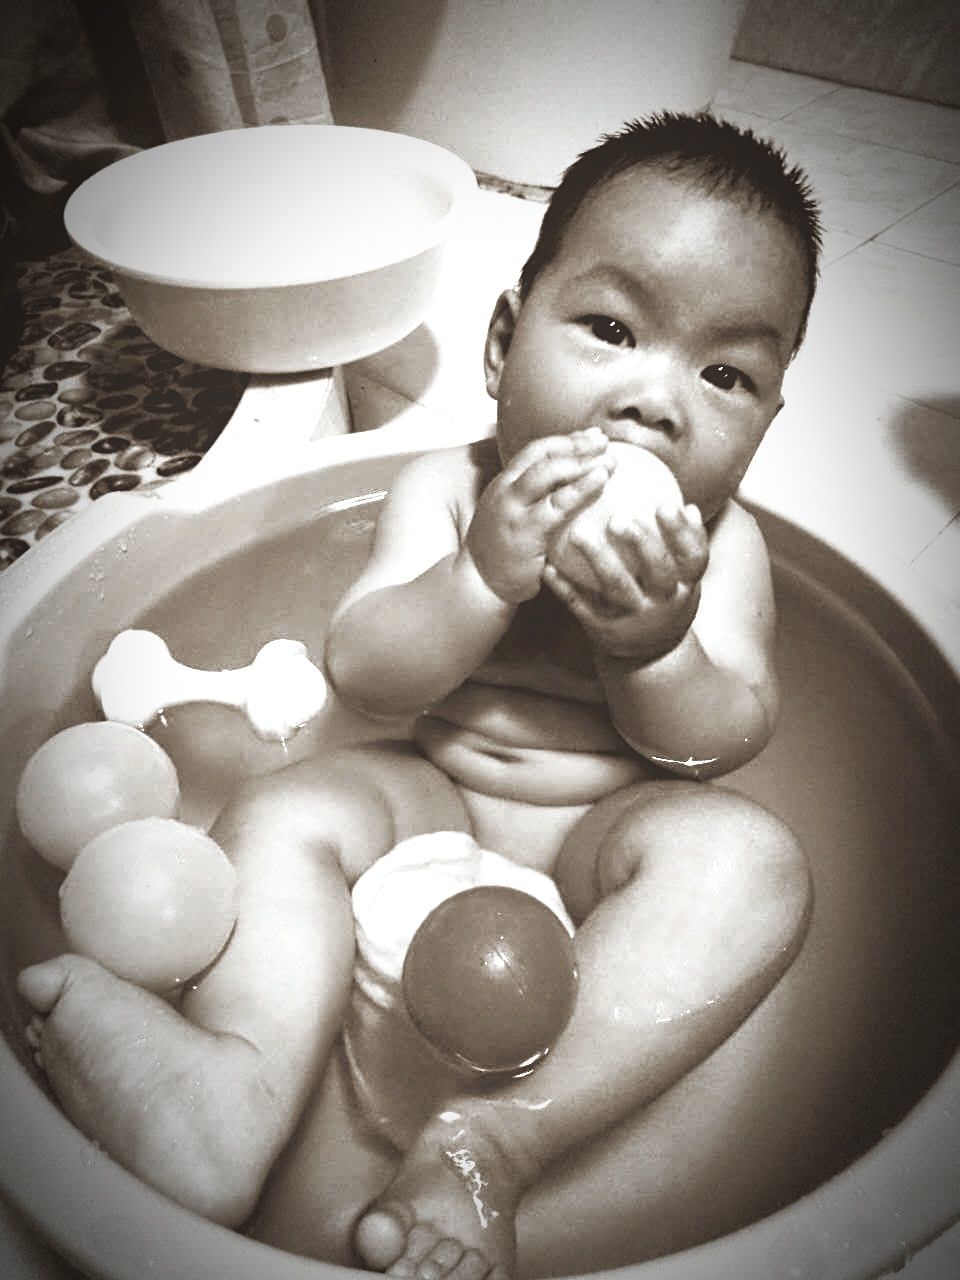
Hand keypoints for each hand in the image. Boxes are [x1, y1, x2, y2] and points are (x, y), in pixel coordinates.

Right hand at [466, 429, 612, 602]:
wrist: (479, 584)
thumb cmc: (503, 555)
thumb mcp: (513, 518)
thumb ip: (533, 501)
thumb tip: (571, 489)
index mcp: (504, 485)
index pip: (535, 452)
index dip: (566, 440)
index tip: (592, 436)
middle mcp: (506, 491)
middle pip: (542, 456)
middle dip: (575, 444)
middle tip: (605, 441)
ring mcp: (513, 509)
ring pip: (547, 473)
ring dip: (581, 461)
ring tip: (609, 459)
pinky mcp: (524, 531)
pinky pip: (556, 505)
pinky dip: (581, 488)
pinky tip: (601, 480)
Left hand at [544, 501, 708, 659]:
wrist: (647, 656)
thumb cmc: (661, 598)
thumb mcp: (680, 578)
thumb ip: (679, 545)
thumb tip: (680, 500)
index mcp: (686, 585)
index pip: (692, 557)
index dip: (683, 533)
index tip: (668, 503)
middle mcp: (664, 603)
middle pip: (657, 572)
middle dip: (641, 544)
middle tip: (619, 517)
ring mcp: (634, 619)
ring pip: (617, 588)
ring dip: (598, 560)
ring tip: (579, 533)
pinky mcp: (605, 631)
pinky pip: (582, 605)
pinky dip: (564, 587)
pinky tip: (548, 566)